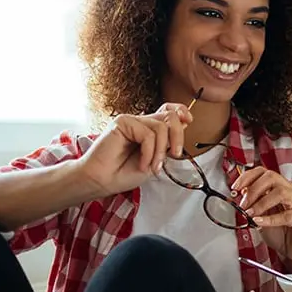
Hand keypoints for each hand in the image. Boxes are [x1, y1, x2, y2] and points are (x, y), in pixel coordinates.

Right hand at [76, 103, 193, 196]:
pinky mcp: (122, 122)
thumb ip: (167, 142)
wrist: (102, 181)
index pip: (168, 110)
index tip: (189, 121)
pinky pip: (148, 134)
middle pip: (170, 116)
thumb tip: (184, 124)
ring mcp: (131, 121)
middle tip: (175, 154)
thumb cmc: (124, 173)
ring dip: (160, 151)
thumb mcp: (155, 158)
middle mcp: (141, 122)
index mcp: (149, 128)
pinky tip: (141, 163)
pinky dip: (149, 152)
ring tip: (152, 166)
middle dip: (178, 137)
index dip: (181, 111)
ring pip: (161, 127)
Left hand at [231, 167, 291, 264]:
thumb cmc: (281, 234)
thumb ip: (253, 204)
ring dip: (261, 203)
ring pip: (281, 192)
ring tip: (250, 215)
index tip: (235, 188)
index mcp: (283, 187)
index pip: (265, 172)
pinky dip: (270, 219)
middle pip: (272, 177)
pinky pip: (287, 215)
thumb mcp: (261, 216)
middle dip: (253, 190)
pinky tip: (260, 222)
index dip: (248, 177)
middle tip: (243, 204)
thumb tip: (241, 194)